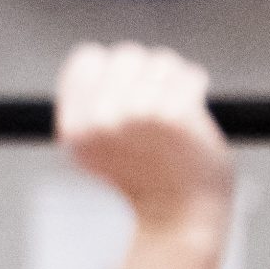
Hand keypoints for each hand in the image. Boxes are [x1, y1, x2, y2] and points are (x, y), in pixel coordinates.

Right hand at [56, 42, 233, 235]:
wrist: (177, 213)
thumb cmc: (138, 180)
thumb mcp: (88, 149)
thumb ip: (83, 105)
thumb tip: (92, 59)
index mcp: (74, 125)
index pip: (87, 60)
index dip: (109, 69)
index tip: (123, 89)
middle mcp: (100, 118)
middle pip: (126, 55)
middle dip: (144, 72)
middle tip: (153, 99)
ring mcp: (137, 115)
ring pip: (161, 61)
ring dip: (172, 80)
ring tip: (172, 107)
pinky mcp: (175, 116)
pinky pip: (190, 76)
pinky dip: (195, 88)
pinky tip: (191, 110)